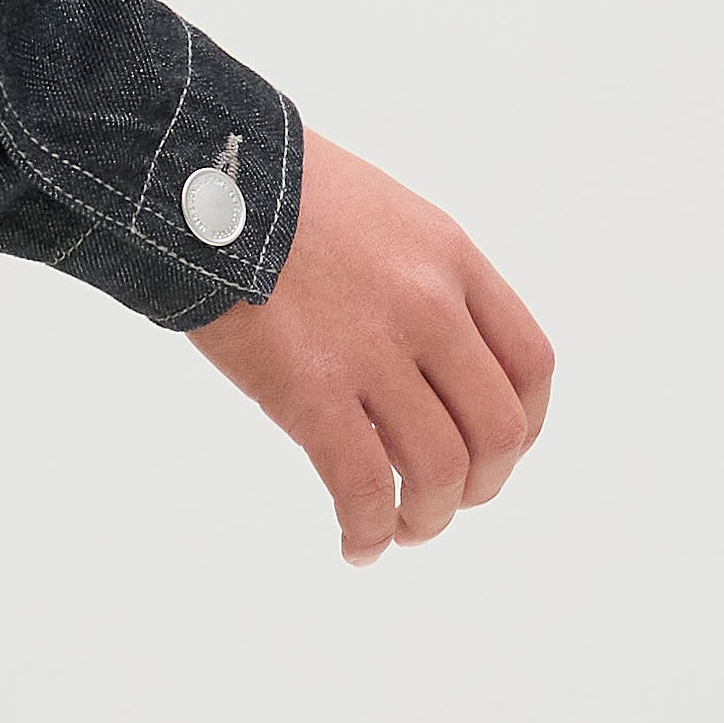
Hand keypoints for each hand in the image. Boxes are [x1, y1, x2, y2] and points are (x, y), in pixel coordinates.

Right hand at [193, 139, 554, 564]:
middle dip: (481, 486)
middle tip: (443, 504)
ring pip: (440, 470)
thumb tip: (418, 353)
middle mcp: (430, 308)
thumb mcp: (378, 215)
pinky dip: (367, 531)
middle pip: (498, 430)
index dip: (524, 426)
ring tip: (398, 531)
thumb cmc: (270, 191)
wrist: (193, 175)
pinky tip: (355, 547)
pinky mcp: (311, 391)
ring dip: (428, 518)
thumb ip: (414, 277)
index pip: (530, 365)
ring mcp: (374, 352)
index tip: (494, 452)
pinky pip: (362, 486)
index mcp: (451, 260)